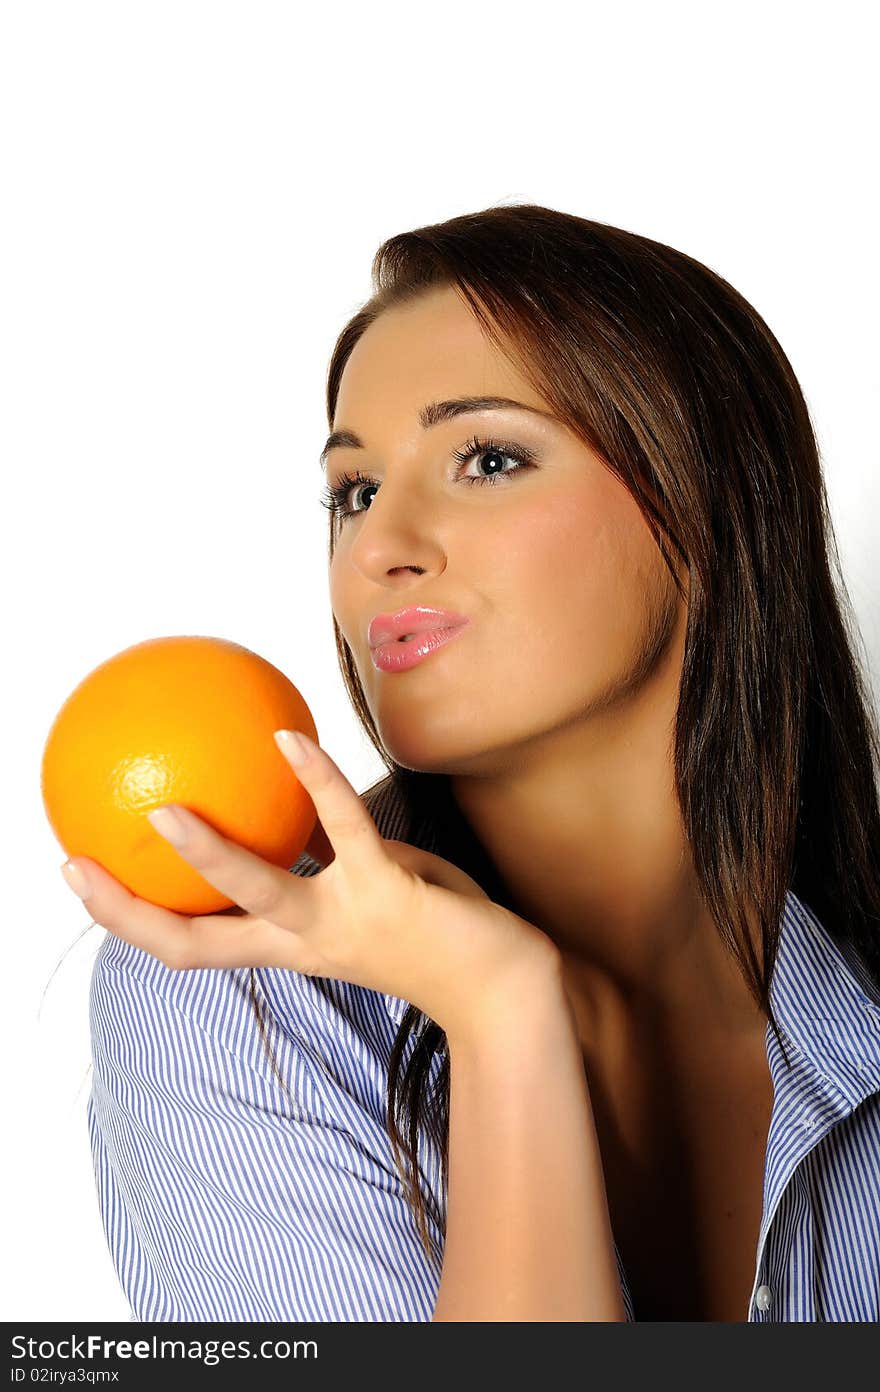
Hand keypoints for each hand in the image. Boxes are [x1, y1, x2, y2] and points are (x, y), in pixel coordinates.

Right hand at [61, 731, 559, 1041]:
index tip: (83, 879)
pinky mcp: (386, 890)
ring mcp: (341, 921)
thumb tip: (288, 792)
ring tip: (164, 811)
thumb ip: (324, 858)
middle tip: (77, 865)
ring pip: (257, 894)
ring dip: (208, 856)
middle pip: (196, 944)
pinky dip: (315, 780)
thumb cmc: (433, 934)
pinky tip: (291, 737)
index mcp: (288, 948)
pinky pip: (342, 827)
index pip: (193, 946)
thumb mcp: (364, 894)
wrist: (505, 988)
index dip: (131, 920)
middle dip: (131, 913)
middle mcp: (303, 945)